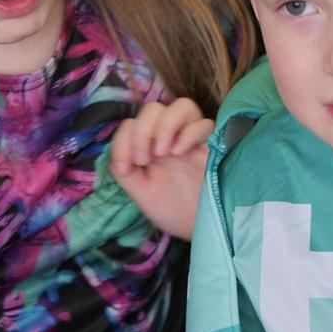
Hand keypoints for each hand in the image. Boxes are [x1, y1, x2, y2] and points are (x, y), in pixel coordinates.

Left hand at [110, 99, 213, 239]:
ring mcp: (192, 139)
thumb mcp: (141, 193)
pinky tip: (181, 152)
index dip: (125, 139)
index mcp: (149, 146)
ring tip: (162, 152)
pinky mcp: (213, 145)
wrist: (200, 226)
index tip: (128, 167)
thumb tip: (119, 156)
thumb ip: (124, 172)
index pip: (132, 123)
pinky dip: (189, 132)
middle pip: (154, 108)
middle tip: (144, 159)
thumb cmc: (171, 209)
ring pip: (182, 105)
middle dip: (143, 130)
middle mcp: (170, 137)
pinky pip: (205, 123)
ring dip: (165, 125)